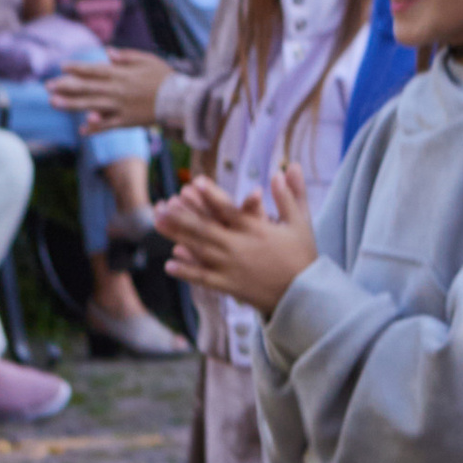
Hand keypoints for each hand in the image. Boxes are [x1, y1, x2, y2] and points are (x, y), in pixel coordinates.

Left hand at [51, 46, 170, 126]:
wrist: (180, 100)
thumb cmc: (165, 77)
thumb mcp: (148, 60)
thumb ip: (126, 57)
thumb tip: (107, 53)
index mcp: (121, 74)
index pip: (95, 69)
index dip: (77, 68)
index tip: (61, 66)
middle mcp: (117, 90)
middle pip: (87, 87)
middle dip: (65, 86)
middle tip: (47, 86)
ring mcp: (120, 107)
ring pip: (91, 105)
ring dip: (71, 104)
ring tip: (53, 103)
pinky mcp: (127, 121)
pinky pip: (108, 126)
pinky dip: (95, 128)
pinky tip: (82, 130)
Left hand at [156, 163, 316, 314]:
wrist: (304, 295)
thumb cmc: (303, 256)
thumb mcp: (301, 222)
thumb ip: (291, 195)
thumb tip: (285, 168)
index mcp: (256, 230)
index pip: (229, 209)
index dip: (210, 195)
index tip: (193, 182)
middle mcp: (239, 247)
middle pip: (205, 229)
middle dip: (181, 216)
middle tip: (162, 205)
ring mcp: (232, 268)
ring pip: (199, 250)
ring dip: (176, 237)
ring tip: (158, 225)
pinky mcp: (230, 286)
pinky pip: (203, 278)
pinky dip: (186, 271)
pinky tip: (169, 264)